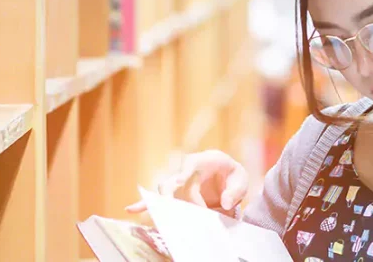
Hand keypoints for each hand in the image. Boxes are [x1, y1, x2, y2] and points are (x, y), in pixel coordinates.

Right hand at [124, 150, 248, 214]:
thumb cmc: (232, 176)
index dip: (186, 180)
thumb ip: (235, 190)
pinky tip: (131, 209)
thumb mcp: (241, 179)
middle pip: (171, 181)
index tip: (190, 198)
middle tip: (172, 211)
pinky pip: (158, 199)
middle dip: (168, 196)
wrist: (227, 177)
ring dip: (158, 204)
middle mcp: (185, 170)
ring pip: (162, 192)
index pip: (190, 166)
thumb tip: (225, 203)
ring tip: (149, 214)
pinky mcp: (175, 194)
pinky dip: (145, 204)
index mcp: (202, 160)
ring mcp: (178, 182)